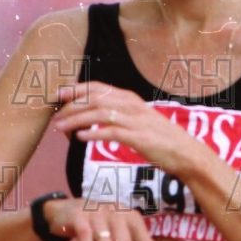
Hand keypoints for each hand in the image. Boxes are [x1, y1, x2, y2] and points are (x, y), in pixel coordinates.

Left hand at [52, 81, 196, 177]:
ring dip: (76, 120)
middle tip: (54, 116)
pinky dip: (93, 134)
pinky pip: (110, 132)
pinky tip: (79, 138)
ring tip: (60, 128)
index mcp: (130, 98)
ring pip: (98, 114)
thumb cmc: (159, 139)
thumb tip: (89, 120)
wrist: (185, 153)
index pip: (97, 87)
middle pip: (94, 99)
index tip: (58, 95)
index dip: (75, 89)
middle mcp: (131, 105)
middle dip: (71, 106)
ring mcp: (135, 120)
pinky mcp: (138, 137)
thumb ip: (116, 116)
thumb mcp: (137, 120)